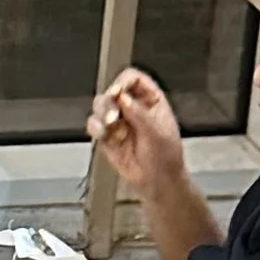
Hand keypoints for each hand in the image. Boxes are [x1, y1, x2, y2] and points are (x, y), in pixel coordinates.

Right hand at [86, 67, 187, 199]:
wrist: (157, 181)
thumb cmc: (165, 156)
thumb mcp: (157, 132)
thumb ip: (138, 113)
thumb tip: (121, 97)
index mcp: (150, 99)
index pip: (133, 79)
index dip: (123, 82)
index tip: (117, 92)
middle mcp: (132, 106)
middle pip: (112, 90)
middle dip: (109, 102)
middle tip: (113, 117)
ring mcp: (118, 120)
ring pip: (100, 106)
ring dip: (101, 114)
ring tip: (110, 127)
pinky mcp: (106, 135)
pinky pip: (94, 124)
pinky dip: (96, 128)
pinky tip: (104, 136)